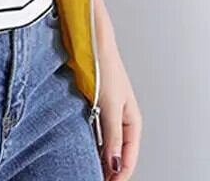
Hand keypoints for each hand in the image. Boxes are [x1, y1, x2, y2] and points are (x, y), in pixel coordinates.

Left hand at [94, 0, 142, 178]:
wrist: (91, 41)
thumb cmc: (104, 67)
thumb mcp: (110, 106)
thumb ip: (111, 137)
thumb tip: (114, 166)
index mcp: (132, 121)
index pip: (128, 159)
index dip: (117, 175)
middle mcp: (121, 118)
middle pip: (116, 153)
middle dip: (107, 168)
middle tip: (92, 178)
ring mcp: (107, 111)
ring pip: (103, 143)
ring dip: (96, 155)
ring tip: (85, 169)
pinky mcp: (93, 104)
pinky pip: (92, 130)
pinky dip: (88, 141)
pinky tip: (78, 147)